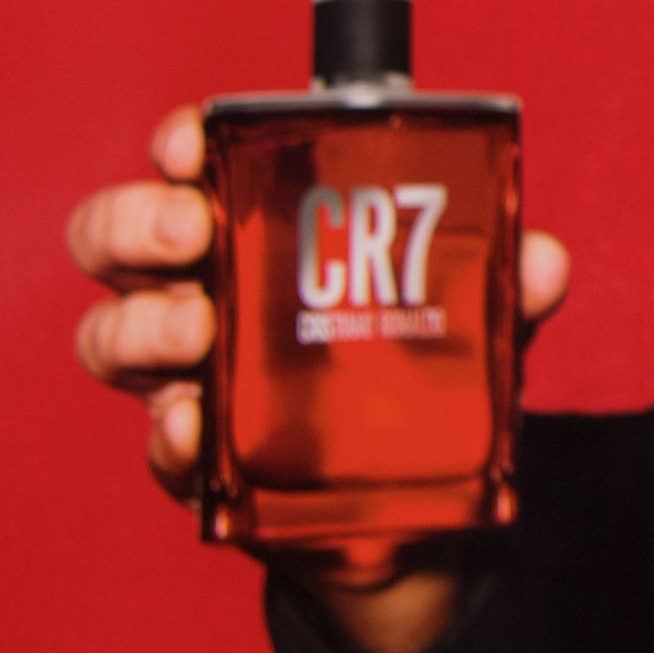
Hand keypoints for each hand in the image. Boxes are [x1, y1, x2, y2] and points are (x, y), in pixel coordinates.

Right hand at [71, 107, 568, 652]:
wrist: (412, 509)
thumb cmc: (419, 372)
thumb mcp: (475, 320)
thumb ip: (506, 286)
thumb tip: (542, 262)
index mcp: (255, 234)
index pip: (195, 167)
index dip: (181, 144)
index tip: (197, 143)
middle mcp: (199, 294)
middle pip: (117, 240)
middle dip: (138, 225)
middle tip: (192, 233)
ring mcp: (186, 378)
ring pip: (111, 336)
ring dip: (143, 326)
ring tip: (197, 331)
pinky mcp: (195, 463)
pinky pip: (159, 446)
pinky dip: (171, 436)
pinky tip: (196, 429)